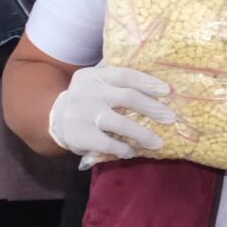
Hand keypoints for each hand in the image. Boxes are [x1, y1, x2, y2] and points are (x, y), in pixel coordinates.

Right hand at [47, 64, 172, 162]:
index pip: (125, 75)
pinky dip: (123, 149)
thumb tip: (160, 80)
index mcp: (94, 76)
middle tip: (170, 118)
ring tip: (158, 142)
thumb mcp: (98, 83)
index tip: (167, 91)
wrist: (56, 119)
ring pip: (119, 123)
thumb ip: (119, 79)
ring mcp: (81, 114)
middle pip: (126, 97)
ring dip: (142, 134)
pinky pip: (107, 144)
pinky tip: (132, 151)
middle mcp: (87, 92)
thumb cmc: (90, 100)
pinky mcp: (78, 135)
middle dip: (152, 108)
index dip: (148, 82)